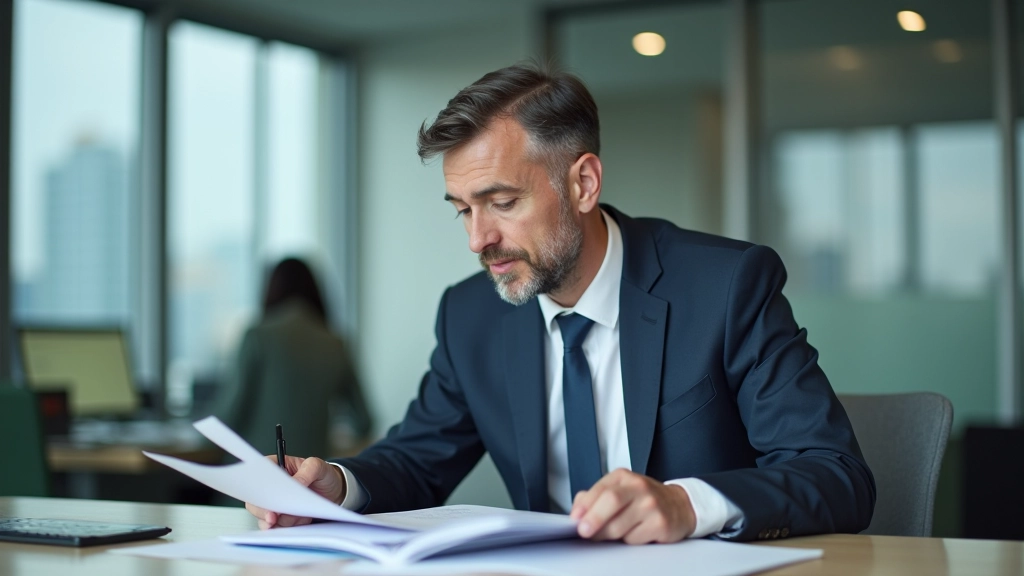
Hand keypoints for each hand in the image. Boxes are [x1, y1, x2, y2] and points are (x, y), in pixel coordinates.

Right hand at [244, 455, 345, 529]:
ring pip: (265, 518)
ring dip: (281, 520)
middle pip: (255, 502)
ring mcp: (275, 504)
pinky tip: (302, 520)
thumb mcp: (317, 466)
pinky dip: (289, 526)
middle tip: (274, 517)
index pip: (257, 477)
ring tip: (300, 515)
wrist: (335, 490)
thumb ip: (306, 472)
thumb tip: (294, 484)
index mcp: (274, 467)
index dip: (257, 489)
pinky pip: (277, 527)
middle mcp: (271, 487)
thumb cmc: (323, 474)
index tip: (266, 500)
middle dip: (264, 512)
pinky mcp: (282, 517)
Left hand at [569, 468, 695, 543]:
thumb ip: (596, 497)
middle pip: (611, 501)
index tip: (575, 519)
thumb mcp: (619, 490)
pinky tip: (634, 532)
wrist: (678, 505)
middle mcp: (639, 487)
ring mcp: (651, 505)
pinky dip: (628, 540)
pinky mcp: (661, 523)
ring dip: (609, 535)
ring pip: (620, 525)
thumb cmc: (643, 499)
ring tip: (612, 532)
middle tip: (584, 531)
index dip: (585, 506)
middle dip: (594, 518)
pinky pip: (634, 538)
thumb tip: (577, 509)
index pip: (601, 489)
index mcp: (623, 477)